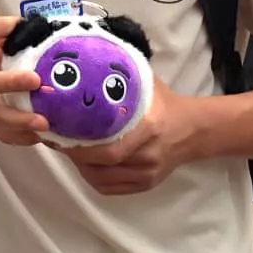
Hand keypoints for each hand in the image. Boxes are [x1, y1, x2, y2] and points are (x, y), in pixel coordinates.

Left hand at [59, 76, 203, 194]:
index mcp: (148, 128)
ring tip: (69, 149)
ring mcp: (148, 174)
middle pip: (102, 167)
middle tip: (58, 140)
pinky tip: (85, 163)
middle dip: (75, 155)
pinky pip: (110, 189)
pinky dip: (93, 178)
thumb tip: (86, 63)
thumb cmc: (164, 103)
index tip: (59, 133)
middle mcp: (148, 156)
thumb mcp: (145, 84)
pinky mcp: (147, 185)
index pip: (109, 149)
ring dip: (81, 167)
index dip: (80, 147)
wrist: (193, 129)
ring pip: (102, 180)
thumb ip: (118, 77)